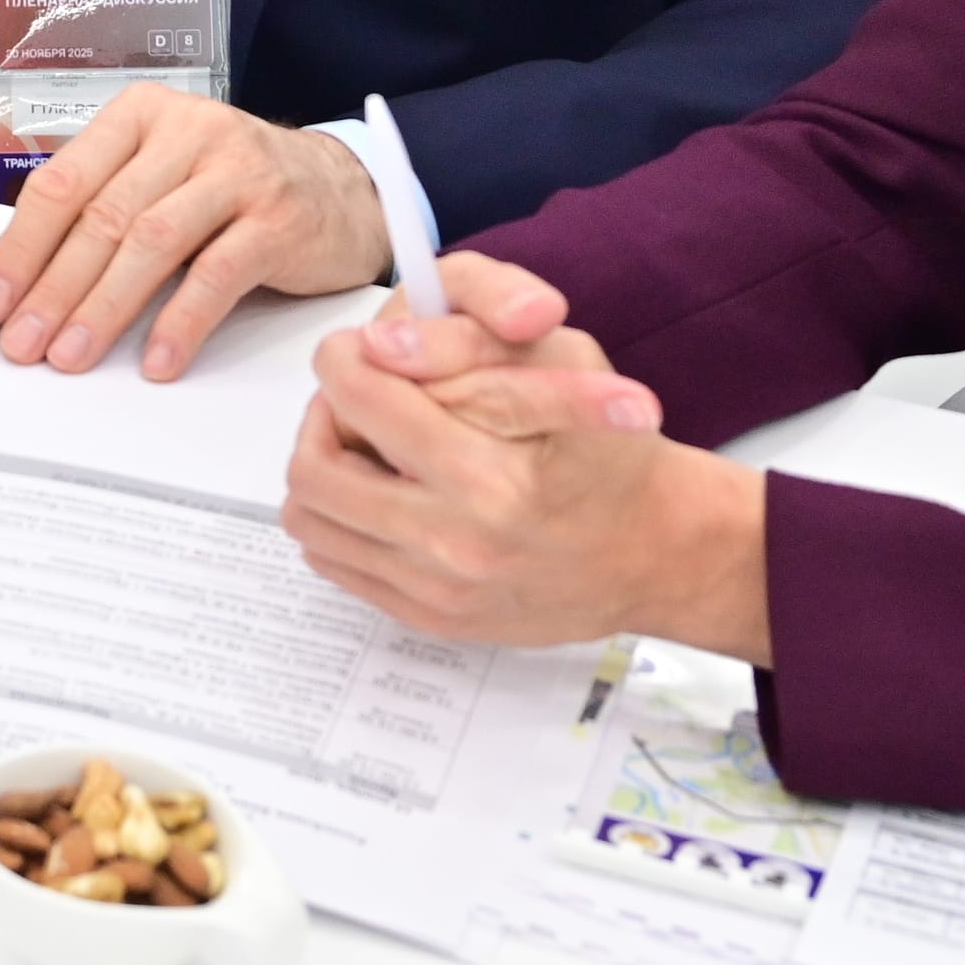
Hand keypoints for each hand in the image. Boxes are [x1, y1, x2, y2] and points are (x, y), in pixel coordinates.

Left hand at [0, 84, 386, 377]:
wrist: (343, 189)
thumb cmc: (235, 188)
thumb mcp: (164, 174)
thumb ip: (106, 206)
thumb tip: (29, 281)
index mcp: (141, 115)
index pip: (63, 181)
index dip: (22, 246)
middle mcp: (187, 132)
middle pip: (102, 216)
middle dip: (54, 287)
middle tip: (24, 342)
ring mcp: (237, 172)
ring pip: (151, 242)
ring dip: (104, 307)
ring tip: (72, 354)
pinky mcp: (279, 219)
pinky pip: (217, 275)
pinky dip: (181, 322)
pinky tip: (156, 359)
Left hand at [277, 249, 769, 658]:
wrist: (653, 551)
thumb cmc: (610, 451)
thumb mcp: (564, 363)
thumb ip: (465, 345)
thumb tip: (378, 345)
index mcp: (491, 476)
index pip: (359, 399)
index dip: (343, 359)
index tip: (359, 350)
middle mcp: (457, 543)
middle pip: (314, 467)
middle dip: (323, 417)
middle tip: (359, 400)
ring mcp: (440, 592)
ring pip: (311, 521)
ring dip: (325, 470)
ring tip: (371, 447)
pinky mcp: (432, 619)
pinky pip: (336, 565)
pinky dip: (342, 521)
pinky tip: (387, 494)